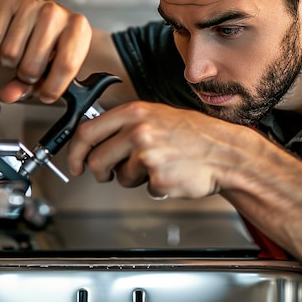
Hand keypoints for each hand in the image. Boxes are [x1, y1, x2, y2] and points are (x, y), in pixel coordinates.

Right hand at [0, 0, 91, 102]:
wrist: (13, 8)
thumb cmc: (35, 38)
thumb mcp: (46, 65)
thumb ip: (30, 85)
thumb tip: (11, 94)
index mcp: (76, 29)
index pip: (67, 65)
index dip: (52, 87)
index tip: (46, 95)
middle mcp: (56, 13)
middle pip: (33, 65)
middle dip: (25, 75)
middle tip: (25, 68)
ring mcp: (30, 3)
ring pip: (10, 54)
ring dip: (7, 61)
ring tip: (14, 52)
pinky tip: (0, 41)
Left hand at [67, 101, 252, 198]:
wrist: (225, 151)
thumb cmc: (194, 135)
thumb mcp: (157, 116)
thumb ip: (126, 125)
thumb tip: (96, 138)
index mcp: (135, 113)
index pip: (87, 131)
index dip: (75, 151)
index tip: (76, 162)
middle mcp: (138, 131)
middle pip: (96, 158)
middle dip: (99, 171)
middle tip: (107, 174)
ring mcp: (148, 154)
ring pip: (120, 177)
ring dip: (133, 178)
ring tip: (156, 167)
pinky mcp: (158, 177)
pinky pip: (144, 189)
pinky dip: (155, 187)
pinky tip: (171, 174)